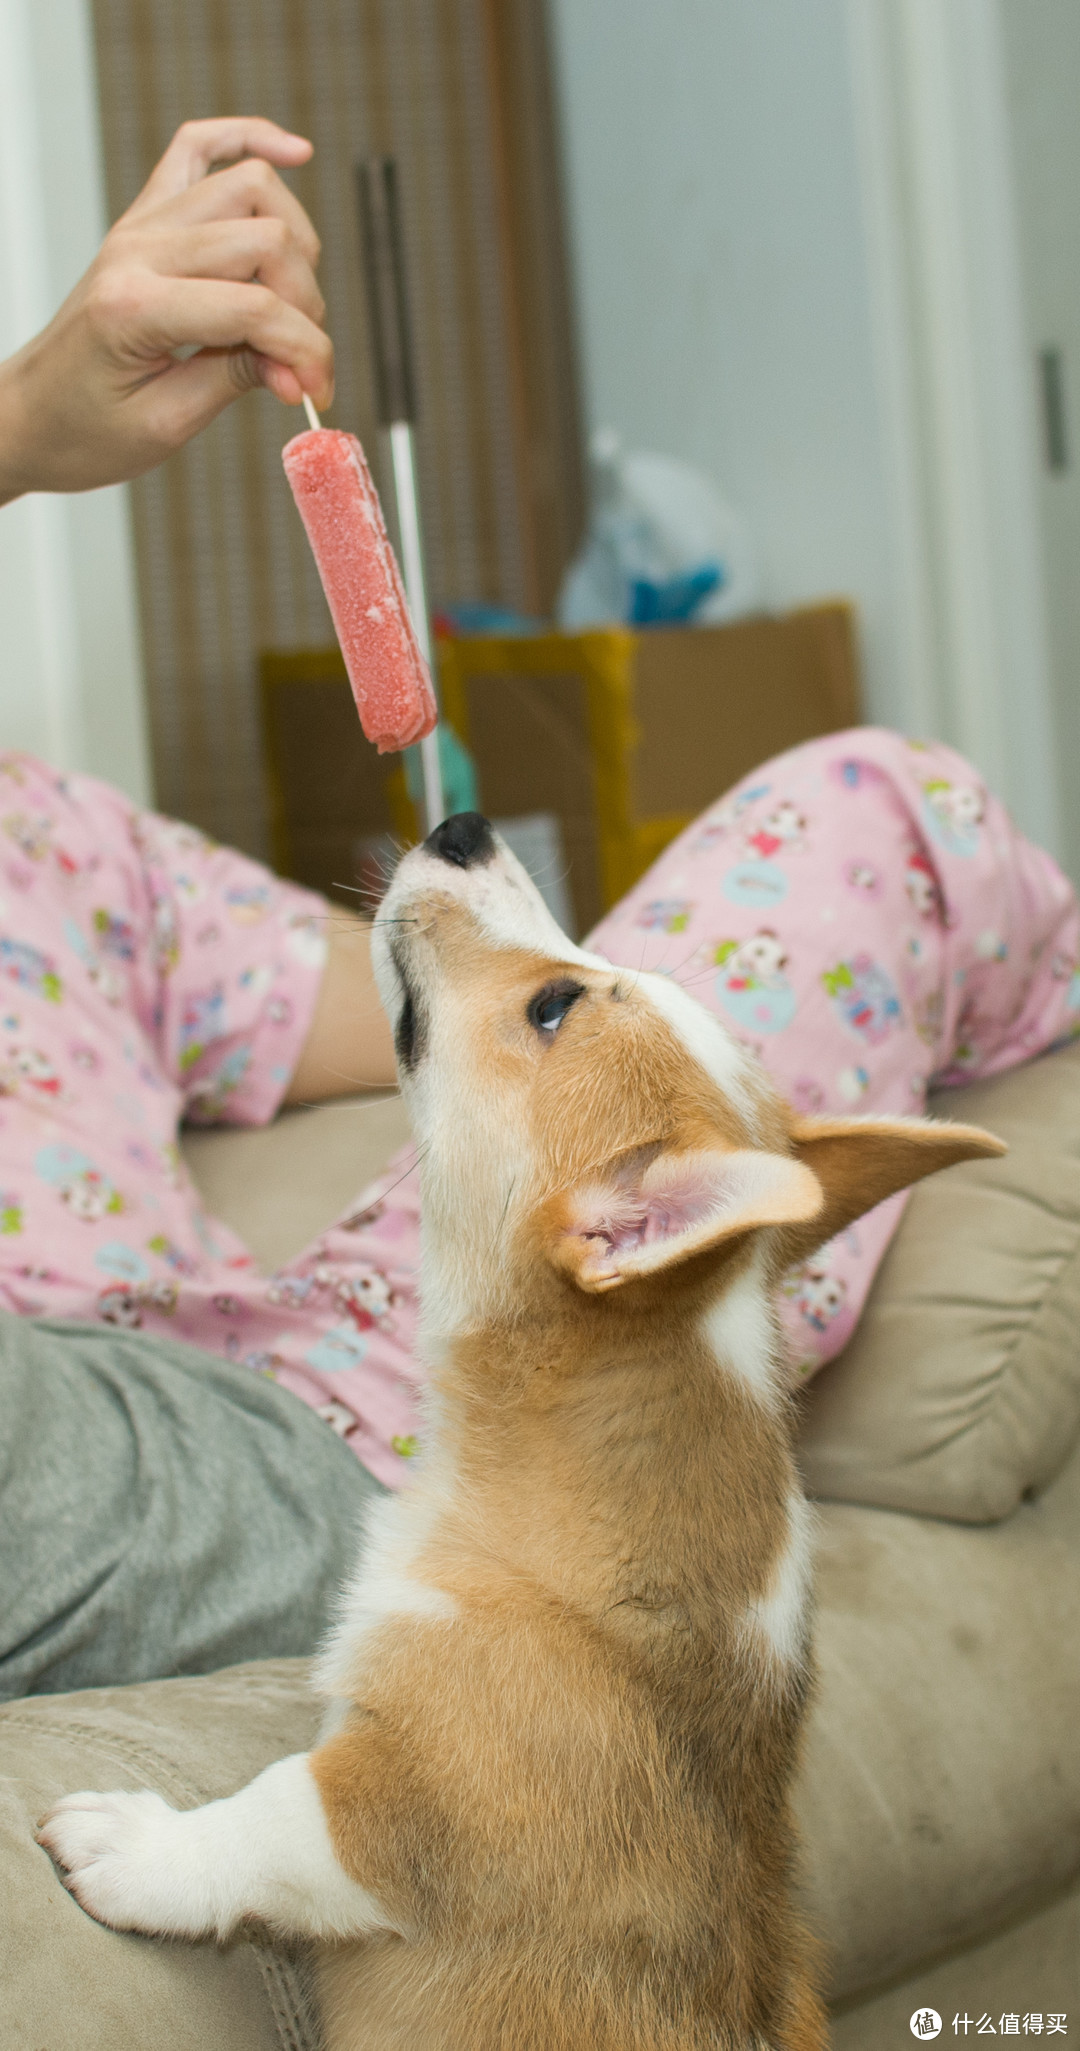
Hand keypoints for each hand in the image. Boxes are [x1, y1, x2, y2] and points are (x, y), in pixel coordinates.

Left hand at [0, 117, 333, 500]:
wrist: (31, 413)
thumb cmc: (83, 428)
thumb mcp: (166, 423)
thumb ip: (237, 380)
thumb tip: (300, 370)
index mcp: (134, 307)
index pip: (254, 307)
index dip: (304, 351)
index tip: (317, 393)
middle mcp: (138, 249)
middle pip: (265, 240)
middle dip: (306, 306)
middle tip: (302, 364)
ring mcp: (141, 224)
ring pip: (251, 188)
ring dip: (295, 244)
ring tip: (292, 303)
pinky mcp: (145, 215)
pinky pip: (199, 147)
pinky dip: (249, 139)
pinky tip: (293, 154)